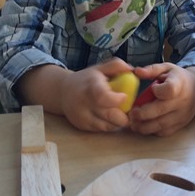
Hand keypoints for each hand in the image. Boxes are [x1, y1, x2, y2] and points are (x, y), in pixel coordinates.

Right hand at [17, 58, 134, 131]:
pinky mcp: (83, 127)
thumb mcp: (99, 68)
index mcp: (90, 86)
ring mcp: (83, 117)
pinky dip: (110, 125)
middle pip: (110, 116)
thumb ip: (116, 65)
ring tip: (121, 111)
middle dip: (125, 115)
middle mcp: (85, 104)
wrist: (63, 92)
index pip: (102, 97)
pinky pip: (102, 130)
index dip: (116, 99)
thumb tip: (132, 69)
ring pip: (108, 126)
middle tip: (130, 108)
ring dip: (119, 121)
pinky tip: (111, 116)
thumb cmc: (86, 79)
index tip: (125, 96)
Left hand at [128, 63, 194, 135]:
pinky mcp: (180, 125)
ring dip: (144, 126)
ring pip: (161, 125)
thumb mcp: (167, 68)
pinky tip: (143, 127)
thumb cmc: (177, 78)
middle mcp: (182, 101)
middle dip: (142, 114)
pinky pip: (164, 132)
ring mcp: (182, 115)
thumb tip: (136, 72)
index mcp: (179, 84)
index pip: (169, 90)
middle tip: (130, 114)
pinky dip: (152, 131)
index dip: (158, 91)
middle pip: (161, 110)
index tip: (152, 88)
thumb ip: (151, 70)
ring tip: (133, 123)